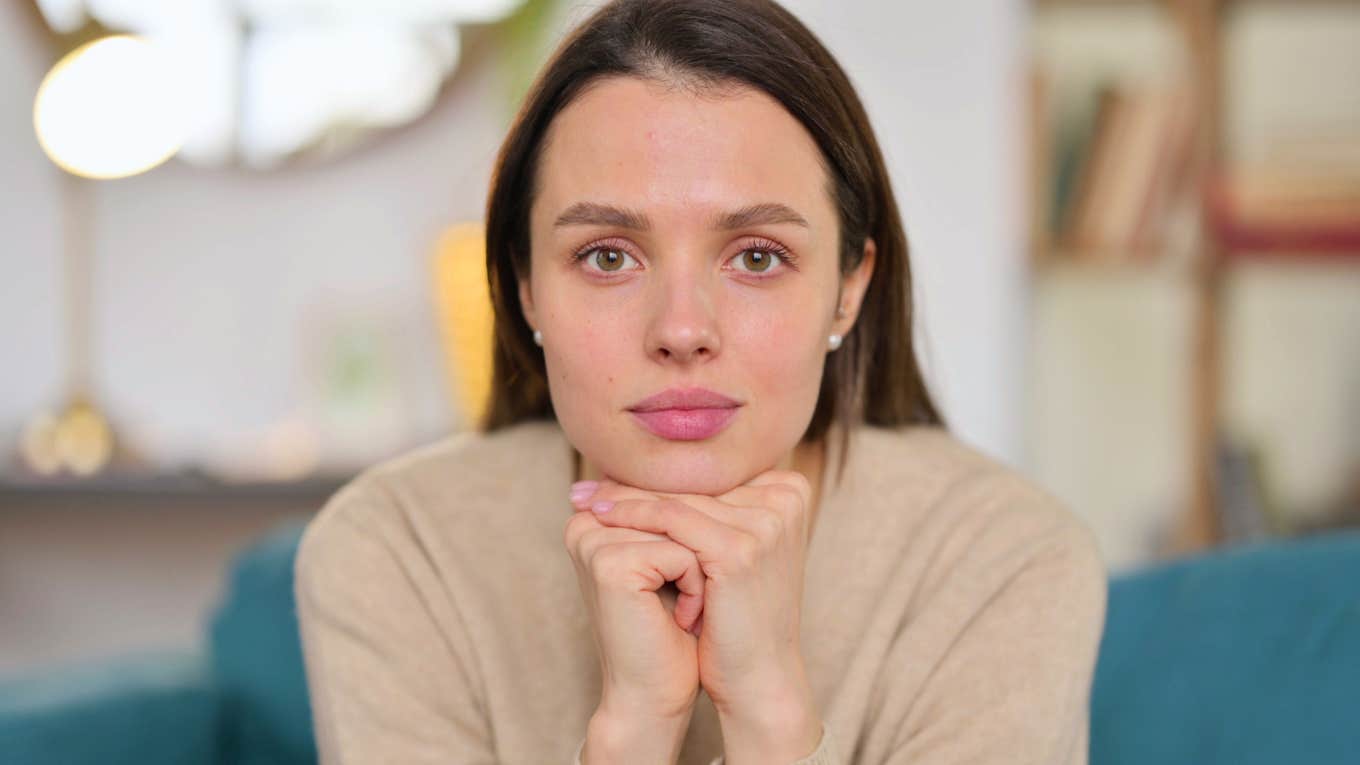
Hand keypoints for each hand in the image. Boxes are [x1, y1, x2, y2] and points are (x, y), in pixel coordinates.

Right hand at [563, 501, 706, 729]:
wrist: (657, 693)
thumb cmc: (676, 629)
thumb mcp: (680, 560)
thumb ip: (683, 512)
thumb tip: (724, 463)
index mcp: (598, 514)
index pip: (670, 491)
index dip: (701, 530)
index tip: (696, 573)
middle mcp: (587, 520)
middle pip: (677, 505)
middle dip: (704, 549)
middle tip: (703, 593)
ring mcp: (592, 539)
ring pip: (684, 526)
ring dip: (704, 569)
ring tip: (693, 607)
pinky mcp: (608, 563)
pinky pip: (682, 553)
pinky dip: (697, 588)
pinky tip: (685, 619)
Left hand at [570, 471, 822, 760]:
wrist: (758, 676)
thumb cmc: (739, 614)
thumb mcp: (733, 549)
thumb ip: (711, 508)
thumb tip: (652, 469)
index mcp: (790, 491)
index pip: (709, 474)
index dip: (657, 476)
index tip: (608, 478)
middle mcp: (786, 498)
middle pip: (694, 484)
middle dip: (636, 485)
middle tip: (586, 486)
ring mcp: (767, 523)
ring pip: (678, 498)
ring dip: (626, 499)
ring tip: (585, 501)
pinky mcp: (740, 548)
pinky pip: (672, 519)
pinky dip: (632, 516)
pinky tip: (600, 517)